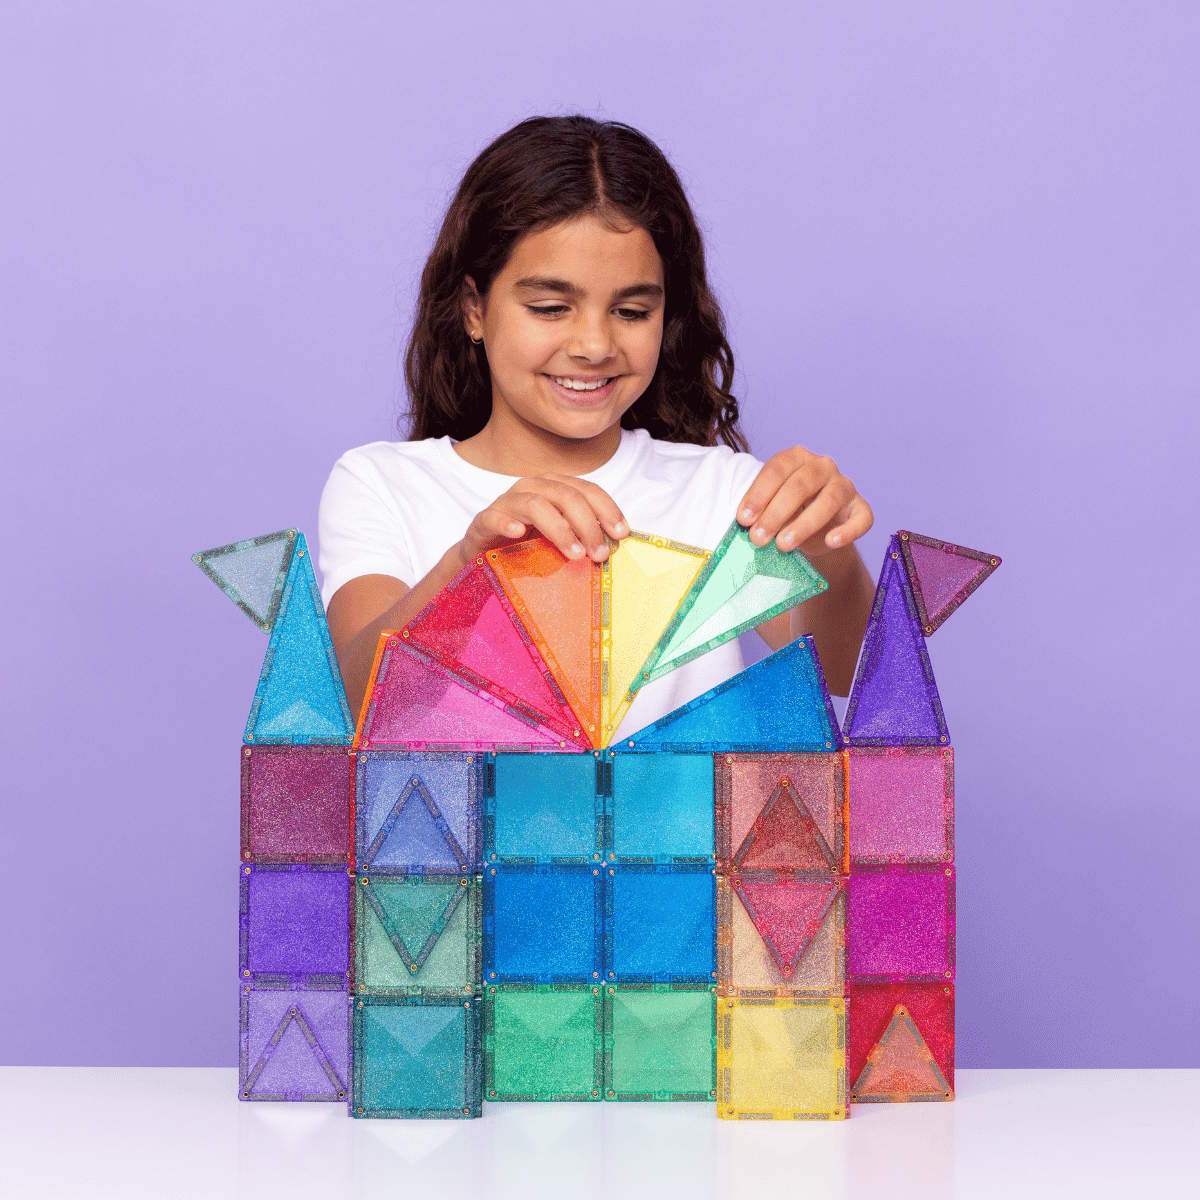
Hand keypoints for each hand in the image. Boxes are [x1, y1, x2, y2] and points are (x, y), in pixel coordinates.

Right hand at [458, 474, 628, 565]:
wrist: (485, 557)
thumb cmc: (528, 546)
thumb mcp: (560, 539)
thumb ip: (582, 535)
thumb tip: (614, 546)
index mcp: (554, 488)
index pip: (587, 490)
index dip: (607, 509)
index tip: (622, 534)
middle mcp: (531, 488)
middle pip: (566, 496)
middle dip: (588, 525)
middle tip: (600, 554)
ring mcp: (506, 503)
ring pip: (536, 505)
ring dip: (560, 529)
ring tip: (575, 554)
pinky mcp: (484, 520)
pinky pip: (494, 517)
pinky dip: (507, 523)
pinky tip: (519, 534)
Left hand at [736, 446, 872, 559]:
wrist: (817, 532)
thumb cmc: (788, 513)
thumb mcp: (771, 507)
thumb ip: (761, 511)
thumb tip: (748, 525)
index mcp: (796, 457)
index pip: (777, 470)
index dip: (759, 494)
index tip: (743, 519)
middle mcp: (822, 466)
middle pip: (800, 484)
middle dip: (776, 512)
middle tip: (758, 538)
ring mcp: (844, 485)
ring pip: (829, 500)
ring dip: (804, 524)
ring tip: (783, 546)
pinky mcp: (860, 508)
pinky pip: (861, 518)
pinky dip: (847, 531)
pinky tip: (831, 541)